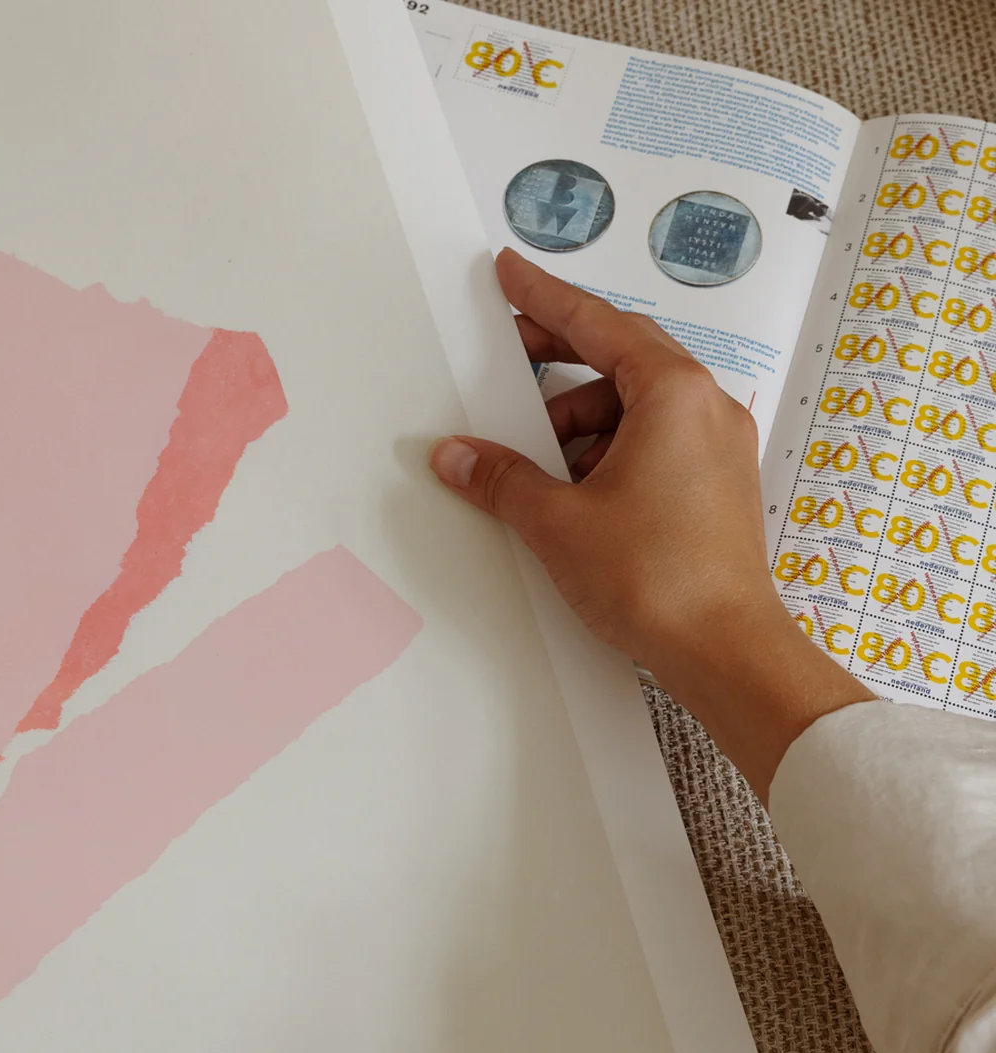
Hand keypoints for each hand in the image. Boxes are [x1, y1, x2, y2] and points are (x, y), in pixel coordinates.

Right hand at [430, 249, 872, 800]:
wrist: (725, 651)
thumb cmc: (655, 578)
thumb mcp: (558, 521)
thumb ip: (502, 478)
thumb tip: (456, 456)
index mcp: (672, 393)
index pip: (596, 323)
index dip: (543, 297)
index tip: (510, 272)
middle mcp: (704, 407)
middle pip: (618, 358)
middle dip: (557, 360)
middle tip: (506, 358)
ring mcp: (715, 447)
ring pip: (632, 407)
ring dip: (577, 422)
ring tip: (531, 462)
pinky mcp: (715, 485)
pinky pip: (652, 443)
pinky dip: (606, 452)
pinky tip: (570, 490)